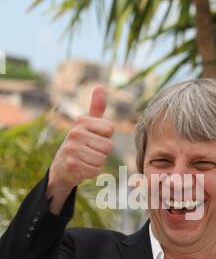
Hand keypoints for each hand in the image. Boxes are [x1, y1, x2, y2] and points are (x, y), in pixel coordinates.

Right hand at [46, 86, 113, 213]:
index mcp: (81, 121)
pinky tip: (82, 168)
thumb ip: (96, 108)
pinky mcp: (72, 165)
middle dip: (102, 152)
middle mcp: (75, 132)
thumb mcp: (87, 125)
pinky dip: (91, 172)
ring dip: (97, 163)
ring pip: (102, 159)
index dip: (105, 137)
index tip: (94, 138)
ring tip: (85, 159)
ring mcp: (72, 149)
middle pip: (108, 146)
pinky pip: (95, 170)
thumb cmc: (80, 144)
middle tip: (89, 151)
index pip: (109, 129)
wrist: (62, 168)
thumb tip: (100, 86)